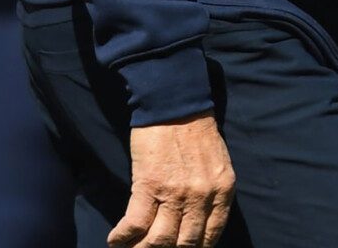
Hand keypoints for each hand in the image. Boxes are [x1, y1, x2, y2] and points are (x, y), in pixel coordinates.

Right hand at [112, 112, 235, 247]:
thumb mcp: (217, 163)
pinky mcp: (150, 185)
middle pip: (184, 244)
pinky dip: (123, 237)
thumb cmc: (194, 130)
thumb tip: (198, 221)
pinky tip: (115, 240)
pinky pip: (135, 224)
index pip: (210, 237)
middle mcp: (202, 197)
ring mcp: (176, 193)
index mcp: (222, 191)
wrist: (174, 103)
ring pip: (159, 241)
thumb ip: (212, 192)